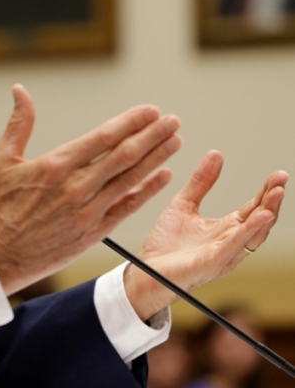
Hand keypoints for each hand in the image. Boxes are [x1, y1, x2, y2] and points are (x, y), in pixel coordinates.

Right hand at [0, 85, 181, 295]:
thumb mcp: (0, 160)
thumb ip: (18, 123)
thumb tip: (20, 91)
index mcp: (55, 165)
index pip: (103, 137)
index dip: (131, 121)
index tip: (150, 110)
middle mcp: (75, 187)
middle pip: (124, 155)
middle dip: (153, 135)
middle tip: (172, 121)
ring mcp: (87, 210)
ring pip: (131, 179)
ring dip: (157, 158)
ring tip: (174, 141)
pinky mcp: (93, 231)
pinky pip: (127, 207)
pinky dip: (147, 191)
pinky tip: (163, 177)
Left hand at [125, 150, 286, 320]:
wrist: (145, 270)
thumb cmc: (165, 244)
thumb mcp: (183, 204)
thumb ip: (201, 182)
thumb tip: (216, 154)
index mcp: (226, 229)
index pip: (253, 208)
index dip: (265, 192)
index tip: (277, 175)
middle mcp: (230, 243)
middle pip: (259, 221)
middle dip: (272, 200)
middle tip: (280, 180)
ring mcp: (223, 255)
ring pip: (253, 235)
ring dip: (267, 214)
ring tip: (276, 194)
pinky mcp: (211, 263)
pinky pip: (234, 247)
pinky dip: (248, 232)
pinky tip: (259, 217)